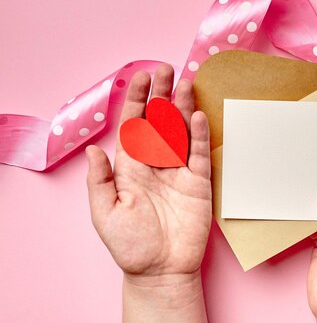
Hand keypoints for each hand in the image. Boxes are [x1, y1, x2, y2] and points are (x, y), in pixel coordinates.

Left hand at [86, 64, 210, 322]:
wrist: (161, 270)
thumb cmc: (130, 245)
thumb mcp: (105, 214)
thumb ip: (99, 181)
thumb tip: (94, 150)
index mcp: (130, 167)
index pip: (134, 125)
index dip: (137, 101)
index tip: (142, 77)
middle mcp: (155, 163)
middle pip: (159, 121)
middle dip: (161, 94)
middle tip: (166, 68)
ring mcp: (178, 171)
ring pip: (181, 131)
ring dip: (183, 107)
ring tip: (186, 82)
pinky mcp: (199, 182)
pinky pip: (199, 153)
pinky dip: (199, 135)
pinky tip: (198, 116)